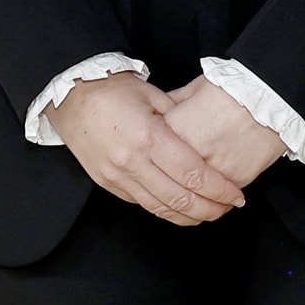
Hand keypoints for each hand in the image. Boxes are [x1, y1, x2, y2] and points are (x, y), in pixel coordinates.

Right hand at [47, 72, 245, 225]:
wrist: (69, 96)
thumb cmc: (111, 89)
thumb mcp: (152, 94)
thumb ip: (179, 117)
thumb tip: (203, 135)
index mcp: (149, 137)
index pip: (192, 173)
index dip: (219, 189)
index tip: (236, 196)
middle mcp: (133, 162)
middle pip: (180, 198)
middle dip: (210, 208)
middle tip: (228, 208)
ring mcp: (118, 177)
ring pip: (160, 208)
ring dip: (189, 216)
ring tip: (209, 214)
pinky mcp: (108, 183)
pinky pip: (142, 203)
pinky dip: (165, 210)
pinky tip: (181, 208)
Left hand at [163, 77, 288, 188]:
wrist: (270, 96)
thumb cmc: (233, 88)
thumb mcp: (194, 89)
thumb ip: (171, 106)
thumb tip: (158, 116)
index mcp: (174, 128)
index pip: (151, 152)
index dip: (154, 156)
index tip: (156, 159)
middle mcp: (190, 153)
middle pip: (171, 182)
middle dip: (168, 187)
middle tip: (169, 188)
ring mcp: (213, 170)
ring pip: (194, 198)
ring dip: (193, 203)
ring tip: (195, 200)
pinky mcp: (234, 180)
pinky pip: (219, 198)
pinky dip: (218, 199)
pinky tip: (217, 197)